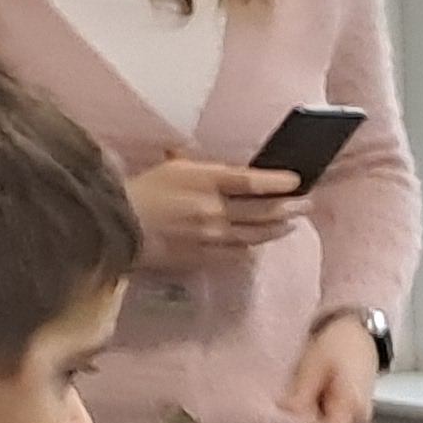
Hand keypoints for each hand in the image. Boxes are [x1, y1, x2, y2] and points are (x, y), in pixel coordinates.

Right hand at [126, 153, 303, 265]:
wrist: (117, 225)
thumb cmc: (141, 191)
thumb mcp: (171, 169)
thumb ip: (200, 167)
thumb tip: (218, 166)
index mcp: (205, 180)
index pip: (252, 181)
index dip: (278, 182)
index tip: (296, 181)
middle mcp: (213, 208)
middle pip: (263, 209)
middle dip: (289, 206)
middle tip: (306, 203)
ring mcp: (211, 235)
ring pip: (256, 234)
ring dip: (278, 228)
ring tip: (292, 223)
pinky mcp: (205, 256)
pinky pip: (237, 253)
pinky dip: (252, 246)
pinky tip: (261, 243)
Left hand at [288, 314, 380, 422]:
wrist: (356, 332)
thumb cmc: (336, 345)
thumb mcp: (311, 367)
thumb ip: (300, 399)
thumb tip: (287, 420)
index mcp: (352, 409)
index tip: (287, 415)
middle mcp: (360, 421)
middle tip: (294, 400)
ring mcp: (359, 420)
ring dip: (311, 420)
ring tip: (305, 394)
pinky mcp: (354, 417)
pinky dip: (318, 415)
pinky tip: (313, 396)